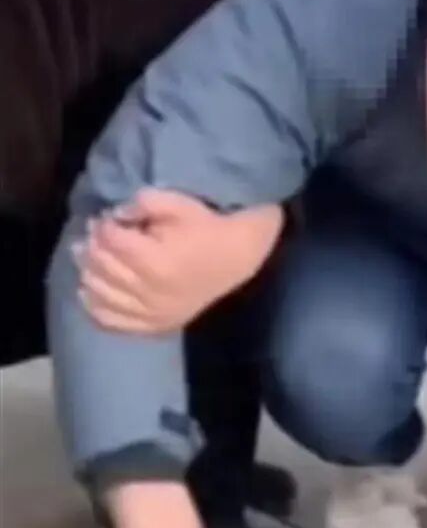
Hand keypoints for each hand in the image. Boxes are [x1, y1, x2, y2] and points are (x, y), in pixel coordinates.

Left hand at [77, 189, 283, 333]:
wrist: (238, 258)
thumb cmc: (208, 228)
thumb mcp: (180, 204)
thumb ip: (144, 203)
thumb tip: (115, 215)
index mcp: (156, 260)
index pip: (110, 241)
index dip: (101, 226)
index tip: (104, 218)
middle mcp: (150, 291)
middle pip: (101, 266)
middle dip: (92, 246)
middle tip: (94, 235)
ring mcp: (151, 312)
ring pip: (100, 294)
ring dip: (88, 272)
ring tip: (92, 257)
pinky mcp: (154, 324)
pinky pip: (112, 322)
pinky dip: (94, 307)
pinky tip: (90, 291)